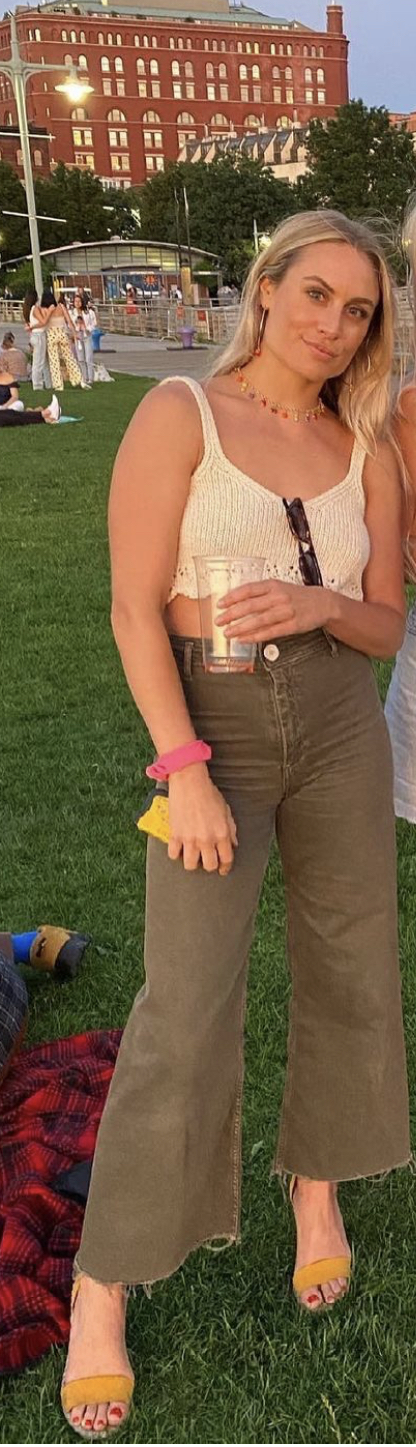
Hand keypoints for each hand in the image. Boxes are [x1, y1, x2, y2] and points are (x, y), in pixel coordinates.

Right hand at [168, 763, 237, 874]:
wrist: (189, 782)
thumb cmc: (208, 793)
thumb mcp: (226, 810)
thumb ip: (231, 829)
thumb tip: (233, 844)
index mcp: (221, 833)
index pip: (226, 859)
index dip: (225, 867)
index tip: (223, 869)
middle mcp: (206, 839)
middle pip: (209, 866)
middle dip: (209, 865)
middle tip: (207, 859)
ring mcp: (189, 838)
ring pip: (190, 865)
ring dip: (192, 862)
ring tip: (192, 855)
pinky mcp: (175, 835)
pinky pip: (173, 854)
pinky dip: (176, 854)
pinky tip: (179, 848)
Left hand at [215, 579, 330, 642]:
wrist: (323, 603)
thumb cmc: (297, 596)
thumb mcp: (279, 588)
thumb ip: (260, 593)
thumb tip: (237, 602)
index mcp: (273, 585)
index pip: (248, 590)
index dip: (232, 597)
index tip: (219, 604)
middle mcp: (279, 597)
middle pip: (250, 606)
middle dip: (231, 614)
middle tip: (218, 621)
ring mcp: (286, 611)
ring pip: (259, 620)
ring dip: (241, 627)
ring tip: (228, 633)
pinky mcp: (292, 625)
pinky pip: (270, 632)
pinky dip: (255, 636)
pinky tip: (244, 639)